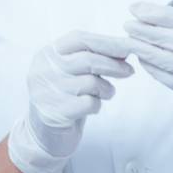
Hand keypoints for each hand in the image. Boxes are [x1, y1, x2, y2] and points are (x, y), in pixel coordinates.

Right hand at [7, 31, 134, 172]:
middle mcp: (43, 71)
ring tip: (106, 93)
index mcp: (46, 55)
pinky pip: (89, 103)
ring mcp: (47, 92)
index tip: (127, 47)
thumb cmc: (64, 97)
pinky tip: (92, 107)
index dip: (106, 42)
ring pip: (90, 82)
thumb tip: (124, 48)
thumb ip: (92, 58)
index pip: (79, 39)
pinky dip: (97, 105)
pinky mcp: (55, 113)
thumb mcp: (73, 72)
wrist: (44, 134)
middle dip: (113, 65)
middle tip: (129, 70)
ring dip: (106, 88)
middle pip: (87, 59)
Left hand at [126, 2, 172, 145]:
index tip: (137, 9)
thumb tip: (148, 12)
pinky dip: (153, 68)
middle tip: (128, 25)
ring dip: (147, 50)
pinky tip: (141, 59)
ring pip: (172, 61)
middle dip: (149, 31)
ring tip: (130, 41)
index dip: (159, 14)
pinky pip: (170, 79)